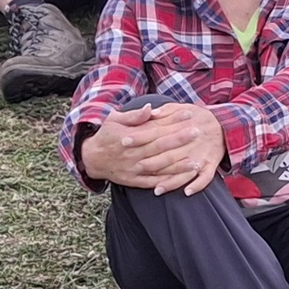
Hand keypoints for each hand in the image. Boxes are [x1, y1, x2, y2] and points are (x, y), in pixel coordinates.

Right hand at [79, 102, 225, 193]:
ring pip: (159, 166)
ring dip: (178, 165)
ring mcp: (133, 168)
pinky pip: (153, 182)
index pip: (155, 128)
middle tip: (198, 131)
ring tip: (197, 161)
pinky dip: (168, 181)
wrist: (91, 159)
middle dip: (179, 139)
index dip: (172, 121)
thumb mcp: (114, 120)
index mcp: (128, 137)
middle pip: (159, 146)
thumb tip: (151, 107)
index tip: (188, 114)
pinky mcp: (134, 180)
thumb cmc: (106, 135)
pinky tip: (183, 178)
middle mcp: (132, 154)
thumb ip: (134, 115)